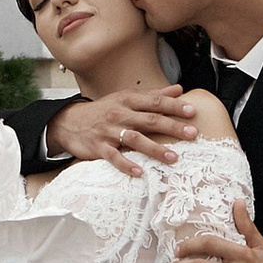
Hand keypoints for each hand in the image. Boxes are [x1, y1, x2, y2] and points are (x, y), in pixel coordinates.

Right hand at [52, 85, 200, 176]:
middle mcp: (119, 114)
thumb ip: (154, 95)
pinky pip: (114, 157)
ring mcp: (109, 131)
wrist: (69, 122)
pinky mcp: (98, 147)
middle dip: (172, 127)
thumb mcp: (126, 98)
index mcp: (128, 101)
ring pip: (134, 139)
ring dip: (155, 149)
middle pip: (149, 120)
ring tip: (174, 157)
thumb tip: (179, 90)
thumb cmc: (104, 110)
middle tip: (192, 133)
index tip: (192, 111)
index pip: (154, 102)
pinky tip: (140, 172)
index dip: (173, 106)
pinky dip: (126, 165)